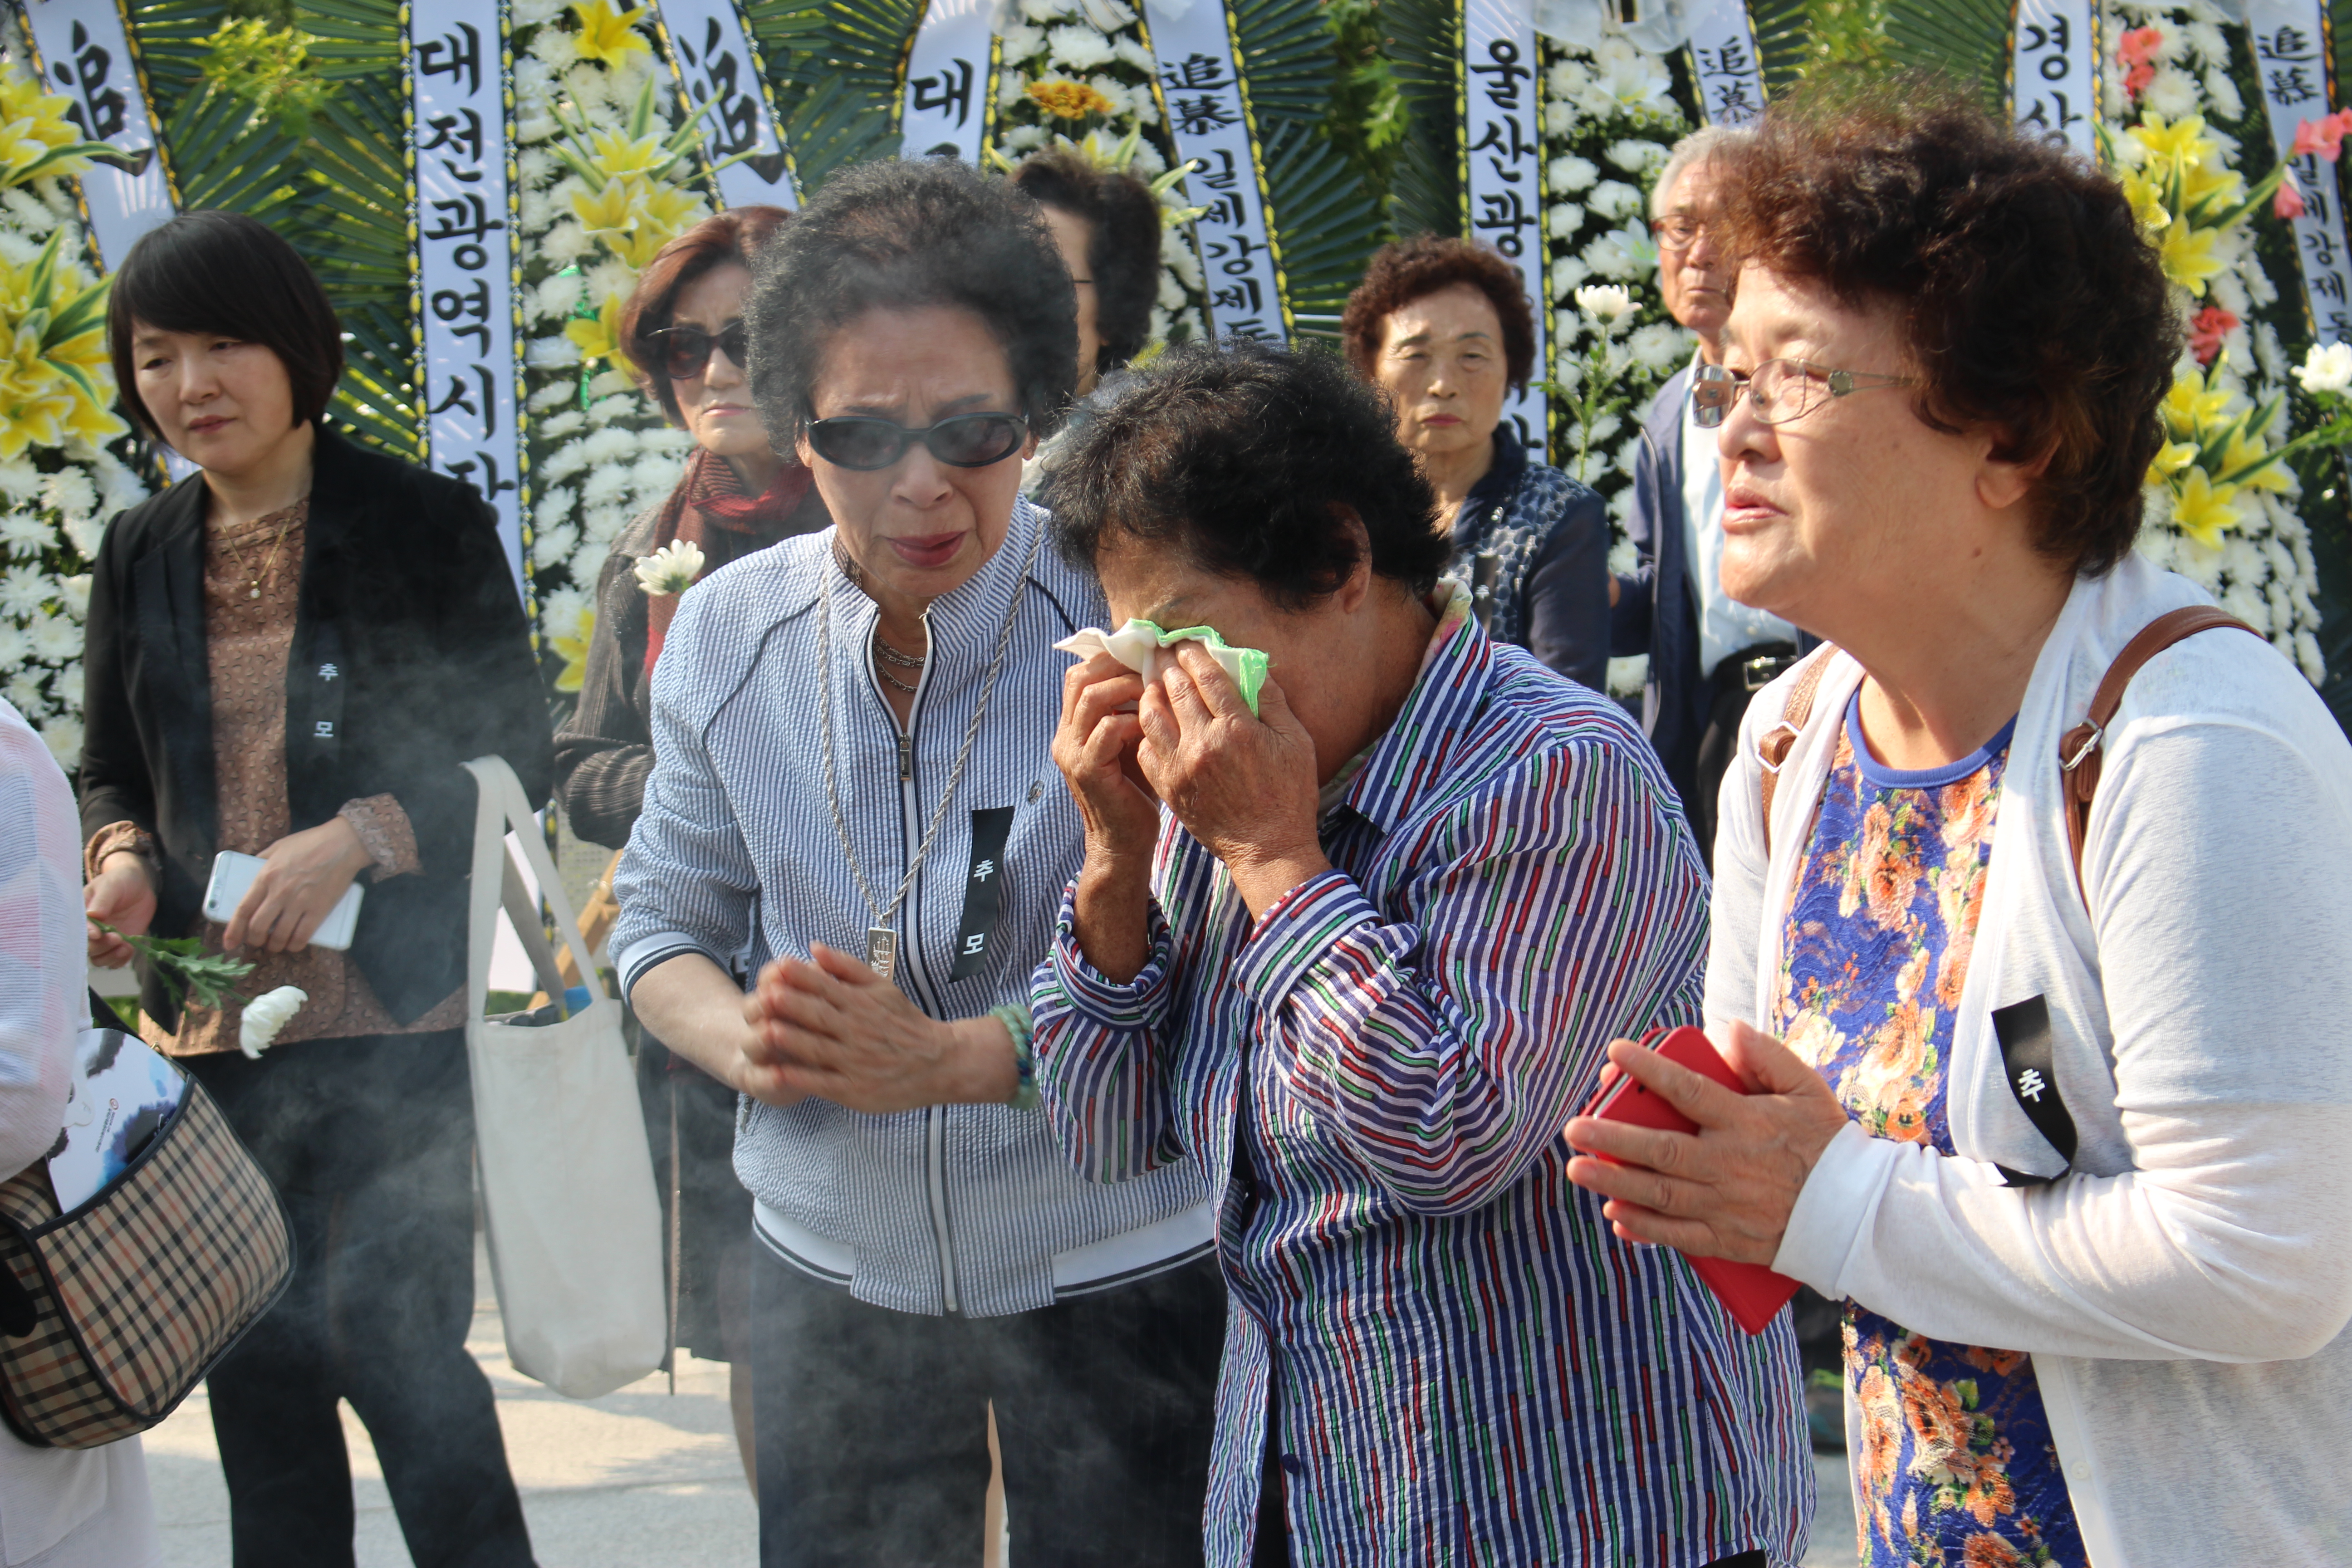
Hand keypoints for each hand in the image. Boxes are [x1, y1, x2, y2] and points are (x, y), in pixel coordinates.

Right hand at [86, 853, 156, 966]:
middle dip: (100, 947)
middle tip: (116, 938)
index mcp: (80, 915)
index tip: (97, 934)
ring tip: (125, 946)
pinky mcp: (118, 945)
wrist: (139, 884)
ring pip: (98, 958)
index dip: (85, 934)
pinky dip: (121, 960)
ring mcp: (103, 939)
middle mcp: (89, 930)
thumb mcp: (111, 886)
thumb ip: (102, 900)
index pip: (77, 929)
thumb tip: (92, 915)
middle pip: (86, 948)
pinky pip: (115, 961)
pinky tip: (130, 950)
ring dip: (110, 956)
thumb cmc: (119, 881)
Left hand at [223, 817, 374, 953]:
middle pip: (258, 927)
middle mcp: (279, 892)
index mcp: (266, 876)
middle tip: (258, 941)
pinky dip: (295, 945)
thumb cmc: (310, 843)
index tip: (229, 942)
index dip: (234, 930)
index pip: (243, 909)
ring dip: (275, 945)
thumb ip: (262, 860)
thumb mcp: (278, 847)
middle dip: (255, 940)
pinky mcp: (319, 909)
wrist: (342, 844)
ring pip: (280, 935)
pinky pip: (303, 935)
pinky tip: (293, 945)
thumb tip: (250, 870)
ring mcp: (300, 903)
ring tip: (276, 945)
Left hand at [742, 943, 1016, 1113]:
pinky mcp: (853, 1089)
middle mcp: (856, 1031)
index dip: (801, 977)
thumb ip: (847, 967)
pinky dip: (801, 1078)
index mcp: (861, 1004)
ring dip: (790, 1040)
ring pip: (817, 1048)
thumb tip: (814, 947)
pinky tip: (778, 1072)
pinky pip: (823, 1082)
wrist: (939, 1064)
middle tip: (763, 994)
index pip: (826, 987)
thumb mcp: (882, 988)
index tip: (777, 966)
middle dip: (790, 1005)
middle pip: (819, 1016)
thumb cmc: (905, 1024)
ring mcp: (854, 1062)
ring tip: (763, 1031)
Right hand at [1053, 652, 1159, 865]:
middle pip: (1079, 678)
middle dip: (1118, 668)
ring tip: (1152, 692)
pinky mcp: (1088, 770)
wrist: (1124, 842)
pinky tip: (1150, 726)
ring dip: (1126, 689)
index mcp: (1072, 728)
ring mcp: (1072, 753)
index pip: (1078, 675)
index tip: (1142, 658)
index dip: (1109, 660)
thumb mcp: (1130, 744)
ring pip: (1091, 698)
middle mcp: (1065, 737)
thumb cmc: (1135, 792)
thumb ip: (1130, 713)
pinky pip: (1107, 729)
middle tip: (1150, 670)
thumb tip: (1154, 673)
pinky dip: (1131, 720)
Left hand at [1135, 644, 1327, 916]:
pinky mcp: (1169, 787)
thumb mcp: (1296, 742)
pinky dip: (1146, 731)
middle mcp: (1203, 744)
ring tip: (1153, 683)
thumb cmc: (1289, 795)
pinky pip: (1146, 749)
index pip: (1206, 675)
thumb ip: (1273, 701)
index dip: (1193, 652)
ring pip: (1152, 716)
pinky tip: (1153, 723)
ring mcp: (1181, 766)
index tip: (1186, 641)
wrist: (1268, 848)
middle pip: (1174, 689)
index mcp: (1237, 728)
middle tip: (1163, 650)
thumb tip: (1254, 666)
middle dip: (1167, 663)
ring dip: (1150, 693)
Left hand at [1562, 1020, 1849, 1265]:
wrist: (1858, 1212)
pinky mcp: (1729, 1239)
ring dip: (1614, 1181)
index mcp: (1747, 1122)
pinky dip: (1644, 1227)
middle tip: (1573, 1128)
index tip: (1615, 1052)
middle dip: (1612, 1138)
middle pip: (1662, 1150)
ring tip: (1576, 1168)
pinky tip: (1615, 1214)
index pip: (1689, 1091)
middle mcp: (1731, 1164)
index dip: (1650, 1070)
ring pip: (1661, 1193)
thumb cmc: (1826, 1143)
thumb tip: (1726, 1030)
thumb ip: (1766, 1056)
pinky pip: (1679, 1235)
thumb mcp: (1806, 1089)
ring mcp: (1728, 1206)